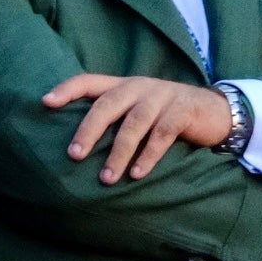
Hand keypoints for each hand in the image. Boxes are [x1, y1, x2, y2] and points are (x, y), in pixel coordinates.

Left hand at [42, 72, 234, 183]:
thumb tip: (76, 147)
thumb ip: (114, 118)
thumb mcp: (139, 110)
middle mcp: (139, 87)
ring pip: (133, 124)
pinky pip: (161, 135)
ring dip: (118, 153)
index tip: (45, 102)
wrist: (216, 112)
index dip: (67, 89)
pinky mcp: (183, 112)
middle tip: (73, 154)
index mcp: (124, 85)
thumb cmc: (166, 116)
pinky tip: (136, 175)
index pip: (89, 81)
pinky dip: (148, 156)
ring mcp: (162, 97)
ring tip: (106, 179)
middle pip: (107, 104)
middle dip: (88, 130)